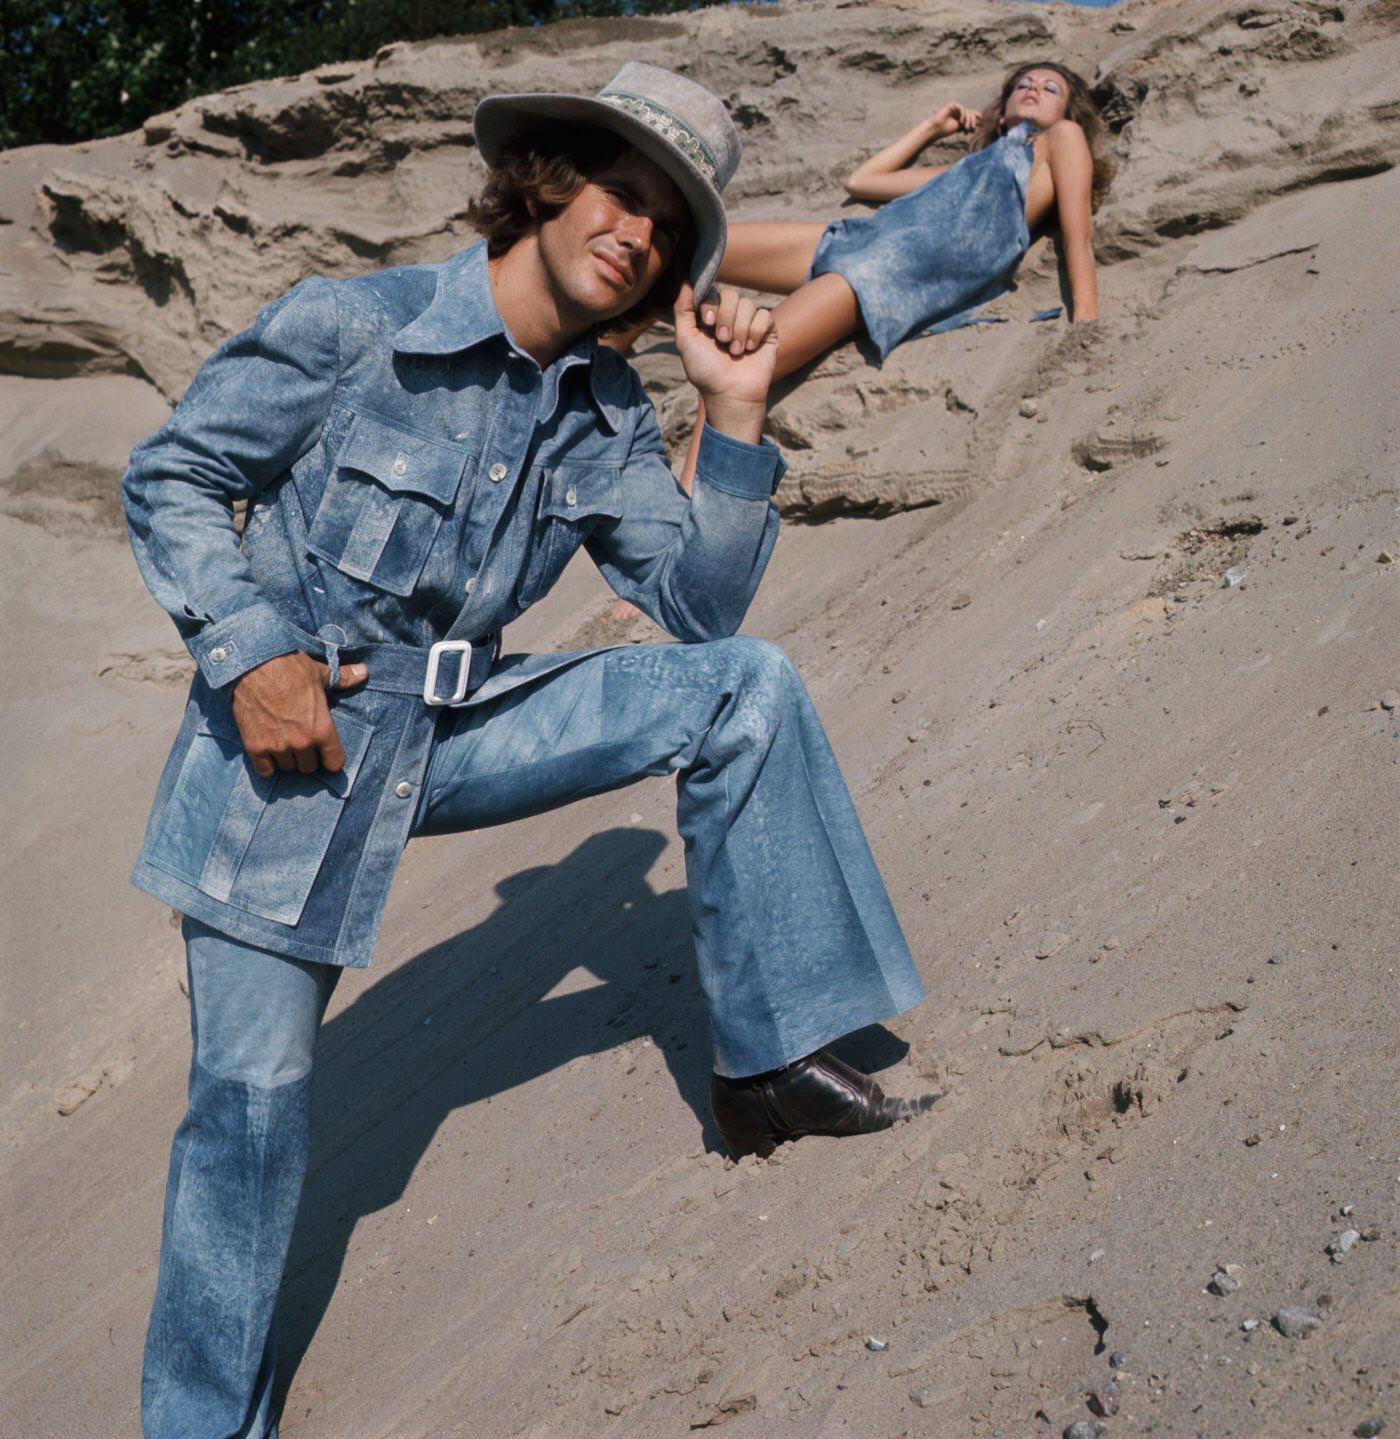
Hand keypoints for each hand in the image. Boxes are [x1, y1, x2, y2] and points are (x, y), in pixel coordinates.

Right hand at [231, 651, 367, 777]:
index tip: (325, 754)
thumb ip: (343, 679)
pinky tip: (267, 752)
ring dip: (287, 759)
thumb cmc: (290, 667)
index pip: (334, 763)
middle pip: (309, 767)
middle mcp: (302, 742)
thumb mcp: (320, 673)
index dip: (331, 759)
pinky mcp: (255, 746)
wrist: (253, 663)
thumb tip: (364, 672)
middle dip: (307, 757)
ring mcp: (277, 746)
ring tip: (284, 743)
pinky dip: (266, 765)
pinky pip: (265, 770)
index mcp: (322, 729)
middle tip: (301, 742)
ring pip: (287, 767)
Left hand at [674, 283, 778, 437]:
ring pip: (748, 305)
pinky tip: (751, 349)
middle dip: (726, 318)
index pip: (712, 291)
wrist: (730, 394)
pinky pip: (764, 315)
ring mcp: (749, 323)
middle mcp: (730, 317)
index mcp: (710, 316)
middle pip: (731, 294)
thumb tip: (686, 282)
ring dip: (740, 330)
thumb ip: (682, 310)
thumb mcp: (685, 340)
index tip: (707, 323)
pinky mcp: (767, 332)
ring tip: (736, 351)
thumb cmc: (705, 371)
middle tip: (722, 341)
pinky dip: (755, 333)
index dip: (711, 303)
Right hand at [927, 102, 980, 137]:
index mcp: (961, 115)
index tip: (981, 123)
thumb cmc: (947, 130)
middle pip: (971, 112)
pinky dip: (963, 115)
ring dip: (968, 120)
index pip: (972, 114)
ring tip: (966, 128)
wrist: (937, 129)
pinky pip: (962, 108)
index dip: (977, 118)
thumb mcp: (961, 127)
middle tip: (971, 129)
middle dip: (972, 121)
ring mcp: (956, 107)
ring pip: (967, 111)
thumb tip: (981, 122)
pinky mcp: (952, 105)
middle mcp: (959, 110)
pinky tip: (961, 122)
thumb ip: (969, 123)